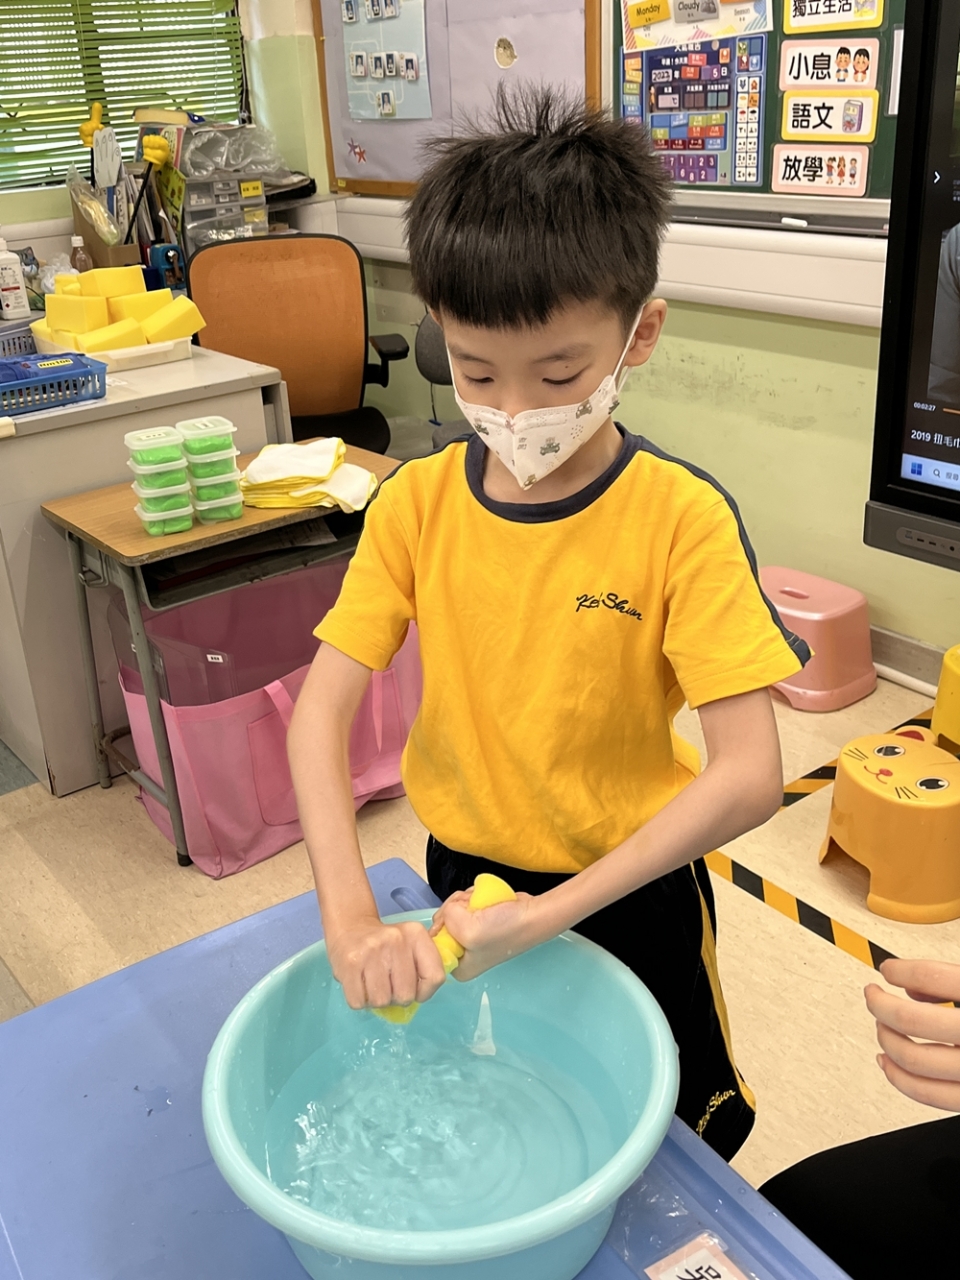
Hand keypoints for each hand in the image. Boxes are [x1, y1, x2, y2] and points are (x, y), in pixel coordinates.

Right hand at [327, 917, 446, 1011]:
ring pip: (382, 1001)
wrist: (351, 927)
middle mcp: (396, 939)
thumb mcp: (411, 945)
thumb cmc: (385, 944)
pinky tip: (360, 985)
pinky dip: (359, 1001)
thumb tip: (420, 996)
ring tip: (373, 985)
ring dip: (377, 1000)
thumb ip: (424, 967)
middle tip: (389, 986)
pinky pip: (358, 1002)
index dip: (425, 993)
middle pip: (406, 995)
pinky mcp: (350, 963)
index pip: (435, 977)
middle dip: (397, 998)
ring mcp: (371, 951)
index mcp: (416, 934)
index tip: (415, 991)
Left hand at [430, 890, 539, 981]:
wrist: (533, 915)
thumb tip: (449, 911)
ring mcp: (471, 935)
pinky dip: (471, 897)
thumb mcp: (469, 929)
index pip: (433, 943)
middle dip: (455, 908)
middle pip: (442, 922)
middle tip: (473, 909)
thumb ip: (447, 919)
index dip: (443, 925)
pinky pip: (463, 903)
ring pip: (452, 910)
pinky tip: (484, 900)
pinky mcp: (479, 920)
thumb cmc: (506, 929)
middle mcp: (463, 953)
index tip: (459, 919)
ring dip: (465, 900)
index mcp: (459, 967)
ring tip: (483, 905)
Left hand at [864, 958, 959, 1110]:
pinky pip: (925, 1093)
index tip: (889, 970)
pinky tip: (887, 1061)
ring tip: (880, 1026)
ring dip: (884, 1039)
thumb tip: (915, 987)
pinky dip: (896, 1076)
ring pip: (912, 1058)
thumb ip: (956, 982)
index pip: (932, 976)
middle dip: (880, 1004)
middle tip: (873, 996)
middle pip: (910, 1018)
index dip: (901, 970)